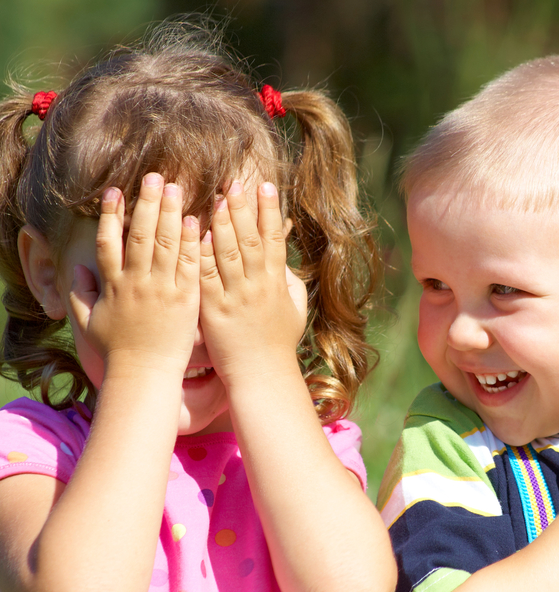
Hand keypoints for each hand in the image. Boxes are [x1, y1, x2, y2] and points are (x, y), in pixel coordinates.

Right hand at [68, 174, 201, 372]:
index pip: (109, 242)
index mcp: (113, 285)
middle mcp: (137, 283)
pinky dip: (191, 242)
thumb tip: (76, 270)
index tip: (114, 191)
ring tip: (176, 188)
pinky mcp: (186, 299)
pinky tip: (196, 220)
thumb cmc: (118, 351)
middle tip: (155, 177)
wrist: (145, 374)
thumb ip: (81, 294)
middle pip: (141, 234)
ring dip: (171, 213)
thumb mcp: (91, 322)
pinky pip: (189, 265)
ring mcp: (162, 289)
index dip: (111, 214)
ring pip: (166, 244)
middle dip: (147, 202)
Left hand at [198, 180, 305, 384]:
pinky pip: (206, 276)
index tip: (265, 186)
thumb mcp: (295, 308)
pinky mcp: (213, 310)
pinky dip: (202, 254)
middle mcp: (257, 286)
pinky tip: (196, 233)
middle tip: (233, 182)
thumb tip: (281, 256)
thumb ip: (288, 280)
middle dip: (242, 209)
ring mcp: (235, 297)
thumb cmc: (278, 343)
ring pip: (228, 253)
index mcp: (276, 283)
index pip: (274, 239)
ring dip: (221, 223)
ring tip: (214, 197)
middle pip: (249, 239)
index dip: (270, 211)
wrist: (261, 375)